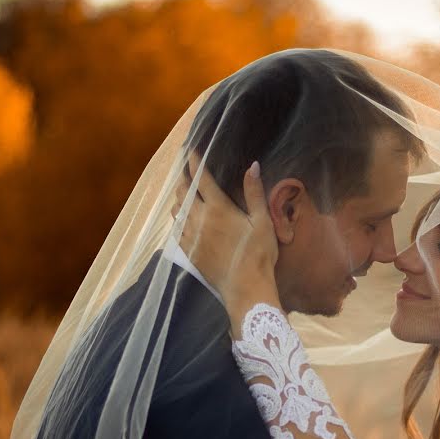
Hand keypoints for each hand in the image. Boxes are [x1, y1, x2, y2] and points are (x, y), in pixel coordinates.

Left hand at [174, 153, 281, 332]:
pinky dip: (177, 220)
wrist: (245, 288)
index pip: (202, 178)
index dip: (195, 162)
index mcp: (219, 208)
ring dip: (179, 198)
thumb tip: (252, 166)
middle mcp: (200, 219)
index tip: (190, 151)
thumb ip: (255, 193)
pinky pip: (177, 231)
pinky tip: (181, 219)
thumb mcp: (263, 222)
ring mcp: (191, 237)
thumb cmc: (259, 255)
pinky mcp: (189, 252)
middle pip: (184, 192)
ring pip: (177, 211)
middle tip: (184, 169)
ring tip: (182, 191)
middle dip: (183, 177)